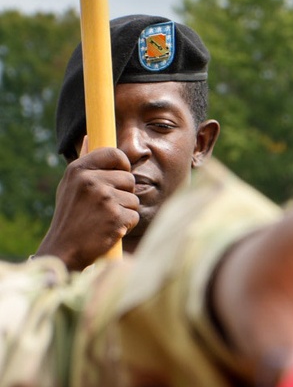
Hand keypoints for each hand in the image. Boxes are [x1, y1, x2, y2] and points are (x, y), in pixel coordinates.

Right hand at [35, 140, 139, 270]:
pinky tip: (108, 229)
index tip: (118, 175)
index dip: (122, 164)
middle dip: (123, 194)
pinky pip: (134, 216)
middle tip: (104, 207)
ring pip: (134, 199)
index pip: (115, 154)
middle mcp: (90, 180)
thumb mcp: (70, 185)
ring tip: (103, 219)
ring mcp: (103, 198)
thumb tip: (88, 136)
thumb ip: (84, 162)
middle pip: (129, 178)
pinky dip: (126, 225)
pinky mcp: (115, 216)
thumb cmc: (71, 216)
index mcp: (78, 170)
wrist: (64, 249)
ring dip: (124, 211)